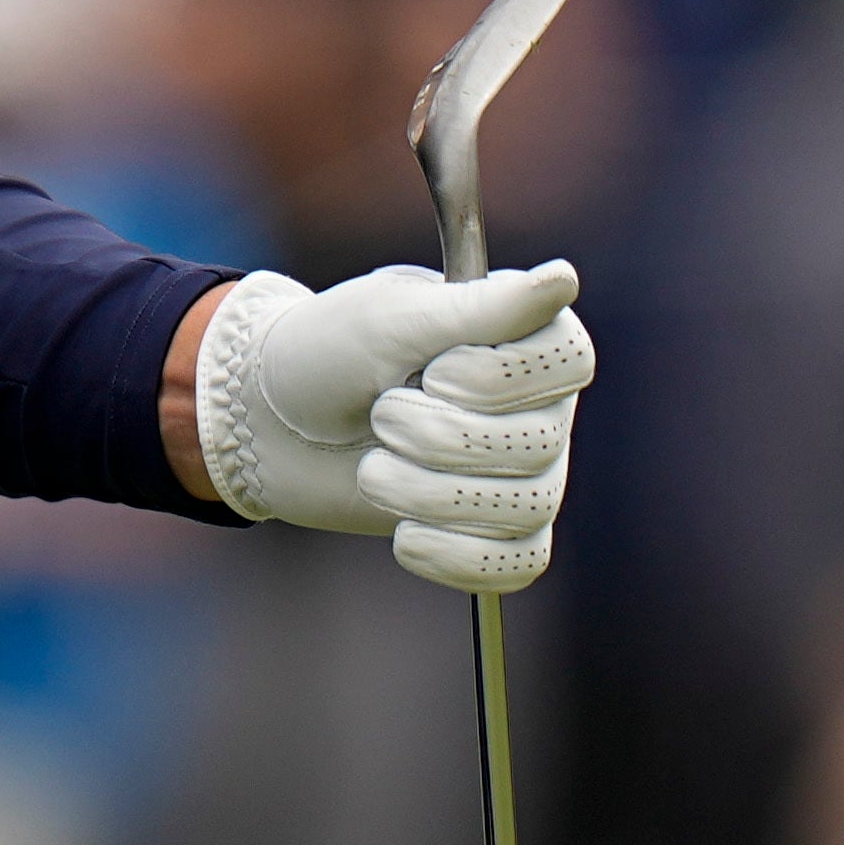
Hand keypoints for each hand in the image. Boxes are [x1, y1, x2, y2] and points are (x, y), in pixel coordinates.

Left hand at [175, 261, 594, 589]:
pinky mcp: (487, 529)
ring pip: (525, 507)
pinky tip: (405, 535)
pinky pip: (514, 565)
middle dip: (442, 438)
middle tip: (381, 414)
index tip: (434, 371)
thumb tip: (564, 279)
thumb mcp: (393, 318)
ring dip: (431, 493)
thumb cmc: (331, 351)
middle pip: (539, 443)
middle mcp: (538, 405)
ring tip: (373, 469)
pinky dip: (456, 556)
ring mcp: (518, 472)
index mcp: (525, 337)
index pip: (571, 362)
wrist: (272, 420)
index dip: (504, 378)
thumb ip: (479, 308)